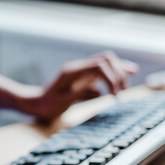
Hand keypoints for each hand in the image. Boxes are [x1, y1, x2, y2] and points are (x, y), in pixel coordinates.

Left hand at [21, 51, 138, 120]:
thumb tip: (98, 91)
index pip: (99, 65)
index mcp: (72, 71)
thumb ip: (78, 94)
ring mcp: (82, 72)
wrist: (36, 104)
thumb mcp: (61, 102)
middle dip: (118, 73)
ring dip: (118, 72)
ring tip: (128, 83)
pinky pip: (102, 74)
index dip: (112, 78)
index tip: (115, 95)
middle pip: (106, 59)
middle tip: (122, 91)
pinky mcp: (84, 79)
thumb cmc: (46, 105)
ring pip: (106, 64)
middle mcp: (79, 68)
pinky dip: (113, 77)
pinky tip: (119, 85)